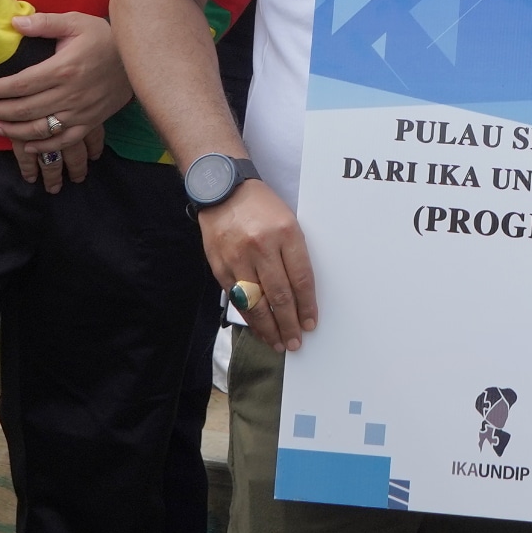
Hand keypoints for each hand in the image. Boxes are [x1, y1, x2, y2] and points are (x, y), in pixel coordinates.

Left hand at [0, 11, 128, 181]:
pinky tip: (27, 144)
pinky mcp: (91, 122)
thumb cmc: (103, 38)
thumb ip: (44, 23)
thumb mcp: (76, 22)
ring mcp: (81, 112)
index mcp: (63, 68)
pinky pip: (64, 140)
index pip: (20, 84)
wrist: (138, 58)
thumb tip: (14, 23)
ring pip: (40, 129)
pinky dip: (43, 146)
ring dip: (13, 131)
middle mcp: (70, 94)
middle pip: (25, 109)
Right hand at [204, 181, 317, 350]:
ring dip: (269, 328)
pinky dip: (249, 317)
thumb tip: (303, 293)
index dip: (307, 305)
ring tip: (278, 343)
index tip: (311, 323)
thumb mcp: (288, 220)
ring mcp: (239, 258)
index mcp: (286, 232)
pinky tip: (259, 328)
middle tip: (296, 341)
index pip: (301, 278)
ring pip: (257, 303)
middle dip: (289, 323)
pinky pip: (237, 299)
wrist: (223, 190)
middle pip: (280, 295)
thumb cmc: (261, 206)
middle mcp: (262, 246)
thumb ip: (294, 253)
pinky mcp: (221, 266)